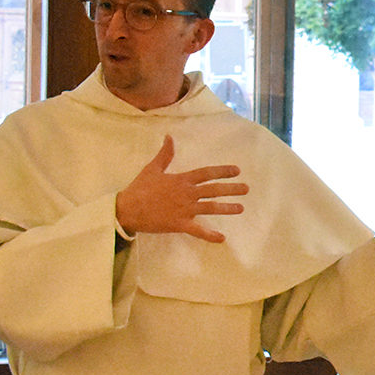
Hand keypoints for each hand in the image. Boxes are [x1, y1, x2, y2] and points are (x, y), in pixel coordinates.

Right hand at [114, 135, 248, 242]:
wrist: (127, 209)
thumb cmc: (139, 188)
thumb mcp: (152, 168)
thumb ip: (165, 154)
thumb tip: (169, 136)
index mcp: (181, 180)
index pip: (206, 173)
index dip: (222, 171)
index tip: (237, 171)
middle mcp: (186, 193)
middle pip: (213, 190)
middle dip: (231, 189)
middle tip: (246, 189)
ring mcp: (184, 209)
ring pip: (210, 208)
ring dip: (227, 208)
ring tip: (241, 208)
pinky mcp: (179, 224)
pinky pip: (198, 230)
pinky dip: (210, 235)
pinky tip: (222, 238)